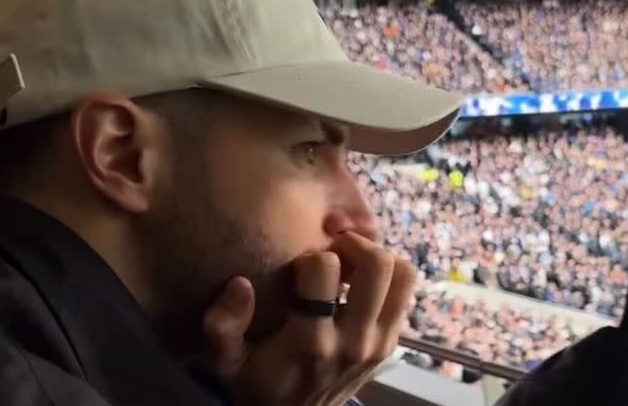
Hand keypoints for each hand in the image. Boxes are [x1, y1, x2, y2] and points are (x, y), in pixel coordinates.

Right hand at [203, 233, 416, 405]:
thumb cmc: (258, 382)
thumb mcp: (226, 361)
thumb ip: (222, 325)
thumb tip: (240, 285)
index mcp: (312, 340)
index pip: (325, 268)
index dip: (310, 256)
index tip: (299, 267)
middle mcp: (354, 340)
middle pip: (378, 265)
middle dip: (354, 245)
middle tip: (333, 250)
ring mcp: (379, 343)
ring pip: (403, 274)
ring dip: (378, 258)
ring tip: (352, 264)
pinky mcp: (392, 344)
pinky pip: (406, 293)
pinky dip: (388, 278)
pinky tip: (361, 284)